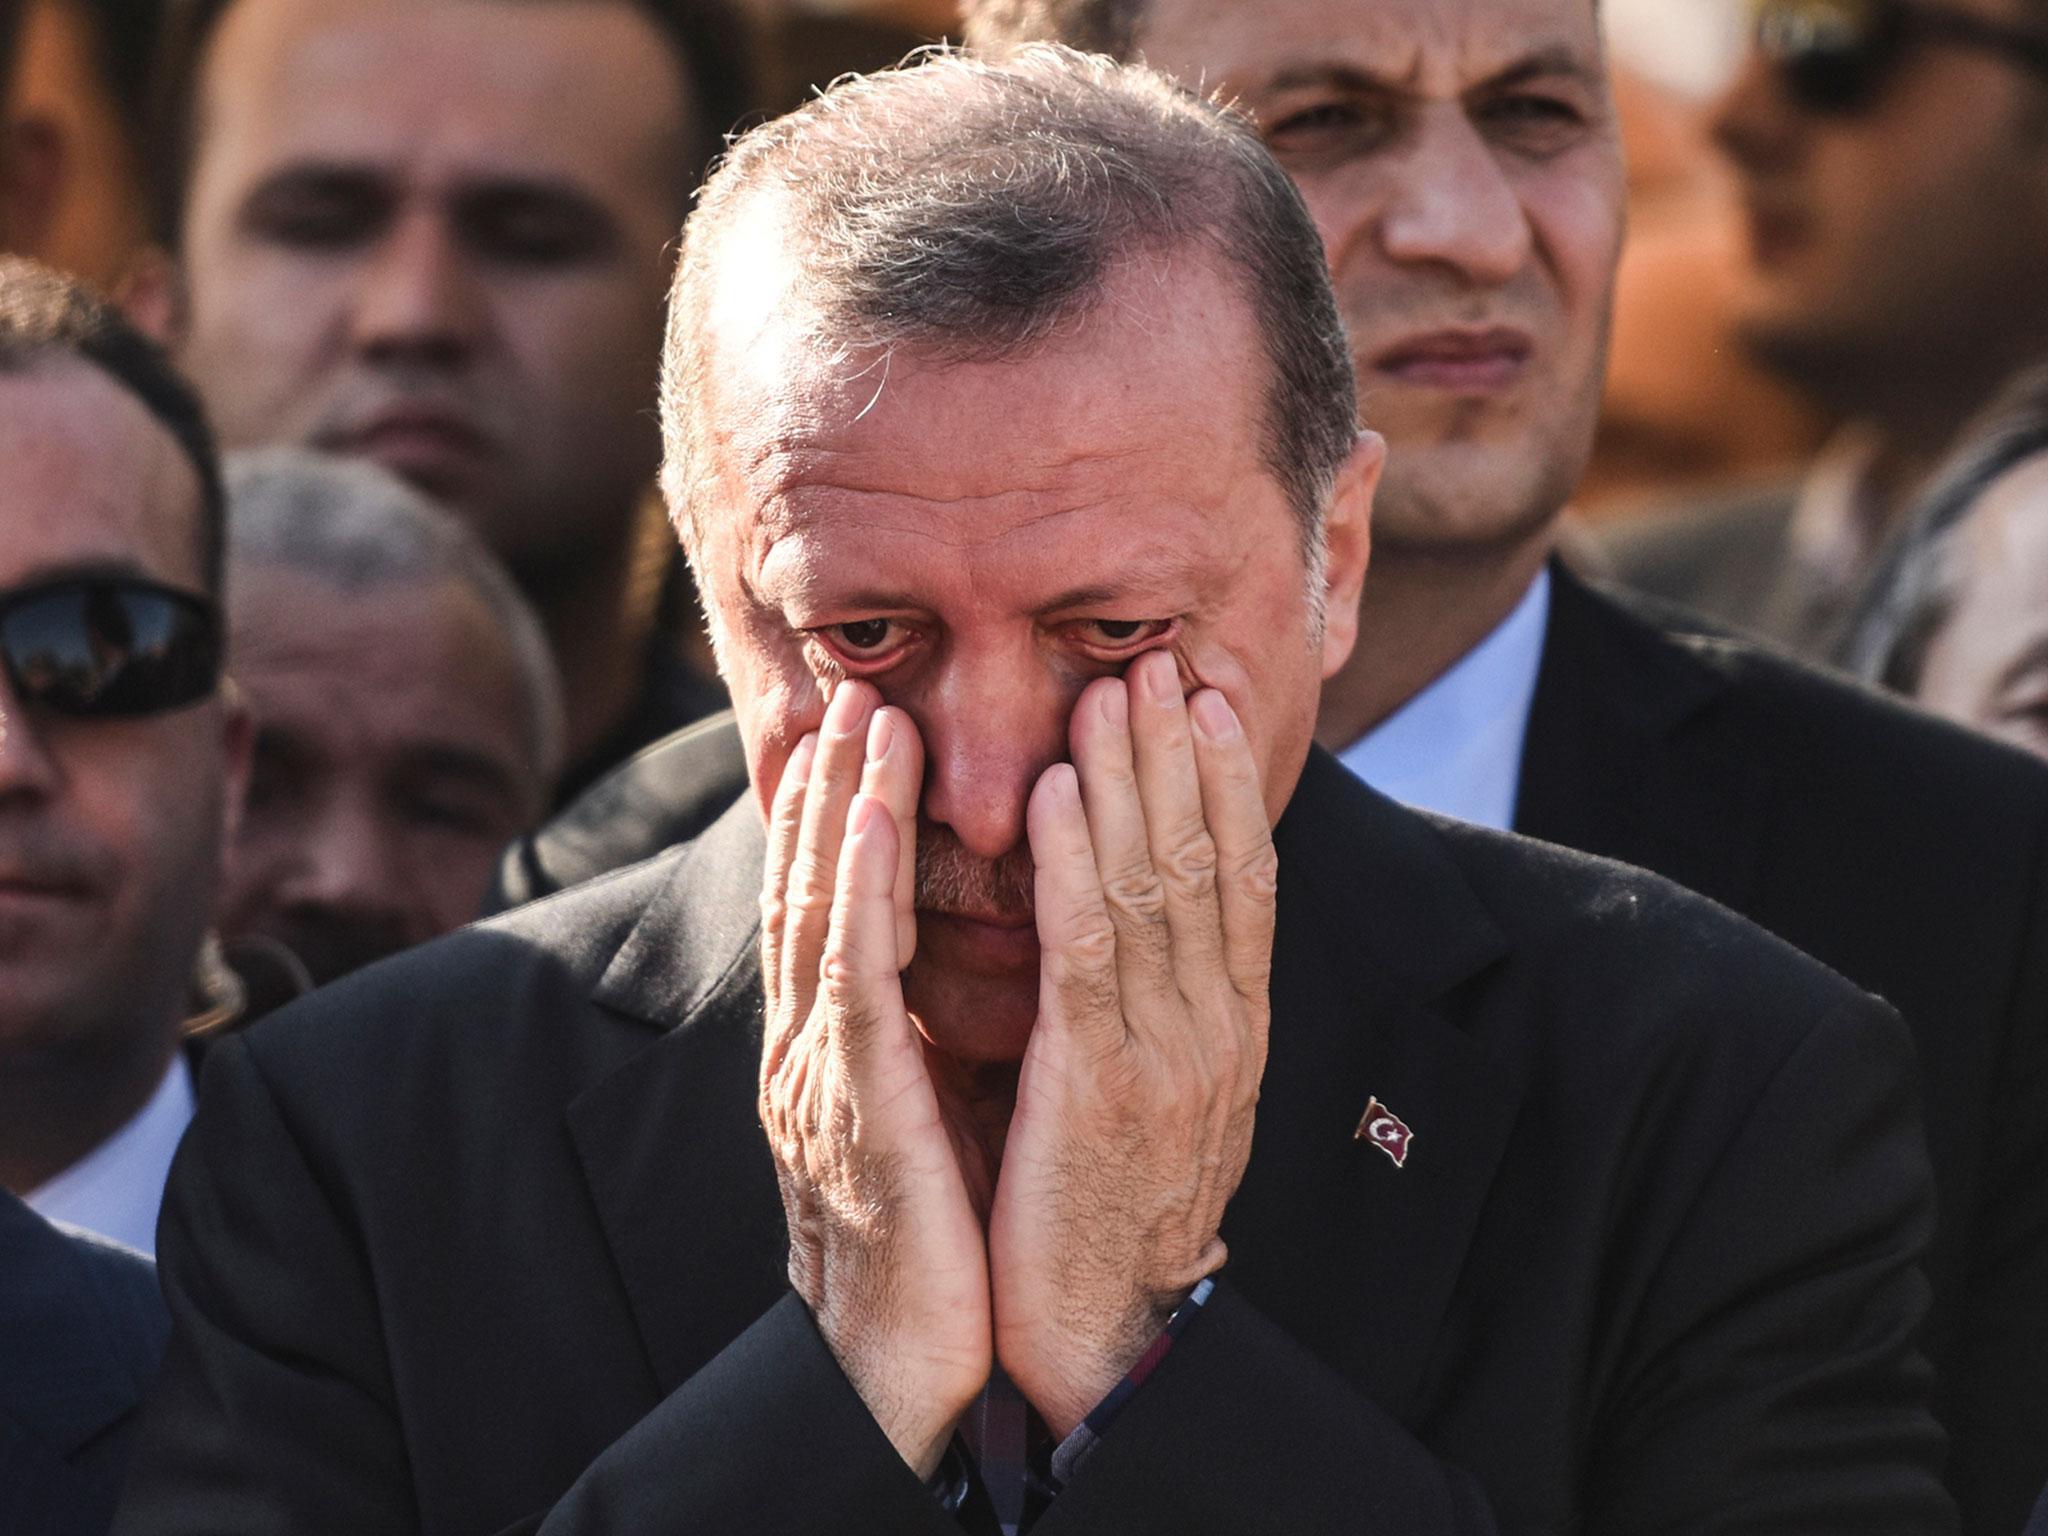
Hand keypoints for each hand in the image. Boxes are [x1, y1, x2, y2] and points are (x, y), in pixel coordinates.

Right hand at [758, 682, 990, 1474]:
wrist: (903, 1364)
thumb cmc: (931, 1246)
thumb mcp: (921, 1121)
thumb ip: (920, 1043)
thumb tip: (952, 977)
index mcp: (834, 1052)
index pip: (830, 912)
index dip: (836, 819)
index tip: (860, 734)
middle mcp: (812, 1048)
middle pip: (810, 893)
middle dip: (830, 788)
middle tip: (855, 690)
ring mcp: (820, 1073)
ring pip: (822, 914)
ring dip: (838, 808)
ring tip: (861, 716)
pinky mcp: (851, 1106)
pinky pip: (850, 982)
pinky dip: (849, 892)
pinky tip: (859, 823)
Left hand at [990, 651, 1275, 1435]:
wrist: (1105, 1338)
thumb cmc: (1113, 1211)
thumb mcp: (1164, 1097)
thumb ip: (1164, 1010)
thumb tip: (1155, 928)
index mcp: (1233, 1030)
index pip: (1244, 879)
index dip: (1229, 784)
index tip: (1210, 701)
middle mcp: (1217, 1030)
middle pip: (1205, 861)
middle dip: (1181, 755)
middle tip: (1161, 662)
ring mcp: (1168, 1055)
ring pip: (1154, 887)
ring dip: (1131, 781)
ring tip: (1112, 694)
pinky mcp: (1101, 1085)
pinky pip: (1089, 951)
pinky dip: (1074, 862)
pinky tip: (1055, 793)